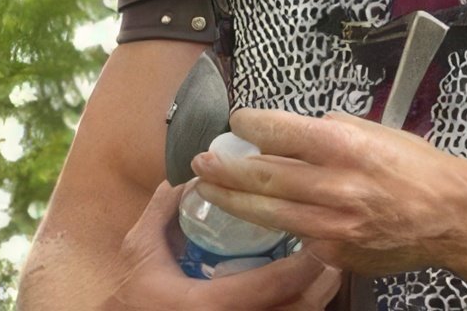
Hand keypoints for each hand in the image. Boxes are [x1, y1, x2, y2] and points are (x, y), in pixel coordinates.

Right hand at [98, 179, 343, 310]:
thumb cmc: (133, 294)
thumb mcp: (139, 250)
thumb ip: (163, 209)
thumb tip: (190, 169)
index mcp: (207, 305)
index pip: (269, 286)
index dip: (303, 264)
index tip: (320, 236)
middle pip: (297, 309)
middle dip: (322, 280)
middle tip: (334, 250)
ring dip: (318, 296)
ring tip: (330, 268)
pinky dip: (302, 309)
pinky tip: (308, 292)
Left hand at [191, 109, 466, 275]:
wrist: (451, 215)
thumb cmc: (419, 169)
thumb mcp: (379, 132)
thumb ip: (336, 130)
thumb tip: (297, 132)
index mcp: (345, 145)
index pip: (278, 130)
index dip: (249, 124)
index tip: (238, 122)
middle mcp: (334, 184)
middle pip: (261, 174)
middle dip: (224, 166)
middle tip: (203, 161)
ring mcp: (331, 223)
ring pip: (266, 211)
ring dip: (232, 198)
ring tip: (209, 189)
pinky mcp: (333, 251)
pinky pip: (295, 235)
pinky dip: (276, 224)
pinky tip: (260, 216)